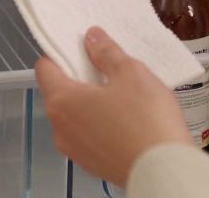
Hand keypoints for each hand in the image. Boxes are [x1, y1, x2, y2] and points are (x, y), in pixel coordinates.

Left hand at [35, 26, 189, 187]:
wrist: (164, 171)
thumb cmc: (146, 122)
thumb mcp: (130, 73)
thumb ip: (106, 52)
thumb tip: (92, 38)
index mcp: (62, 101)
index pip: (44, 68)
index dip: (60, 54)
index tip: (80, 48)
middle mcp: (60, 128)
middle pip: (59, 93)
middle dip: (80, 78)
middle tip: (107, 70)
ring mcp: (74, 150)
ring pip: (74, 117)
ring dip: (91, 103)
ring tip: (122, 96)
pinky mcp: (91, 164)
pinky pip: (88, 137)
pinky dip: (100, 125)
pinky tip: (125, 121)